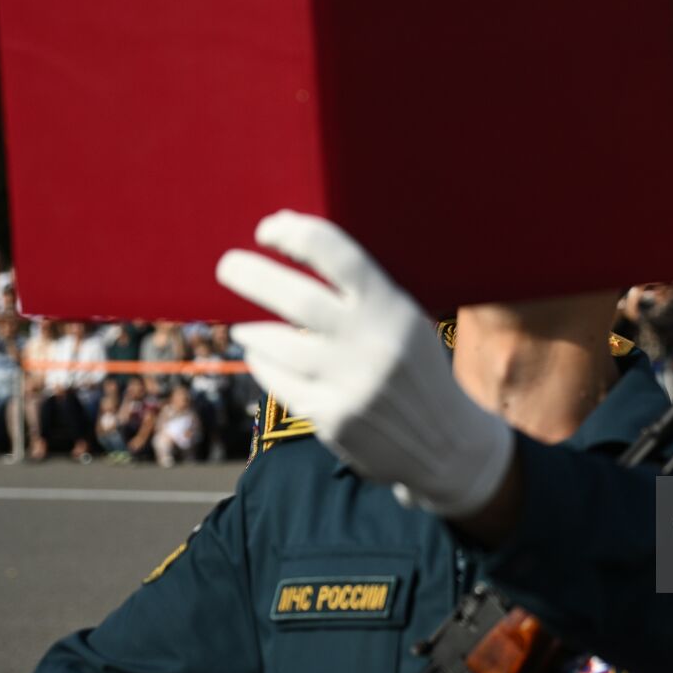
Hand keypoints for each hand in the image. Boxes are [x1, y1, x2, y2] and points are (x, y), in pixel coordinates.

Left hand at [216, 210, 513, 516]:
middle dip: (250, 274)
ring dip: (252, 329)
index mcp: (393, 308)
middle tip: (227, 265)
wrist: (446, 444)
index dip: (295, 234)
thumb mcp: (405, 321)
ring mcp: (349, 385)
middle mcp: (371, 344)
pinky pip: (277, 380)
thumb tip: (292, 243)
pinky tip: (265, 357)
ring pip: (273, 343)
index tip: (268, 228)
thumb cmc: (416, 368)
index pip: (338, 257)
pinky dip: (264, 363)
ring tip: (247, 325)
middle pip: (295, 298)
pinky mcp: (330, 419)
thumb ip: (360, 292)